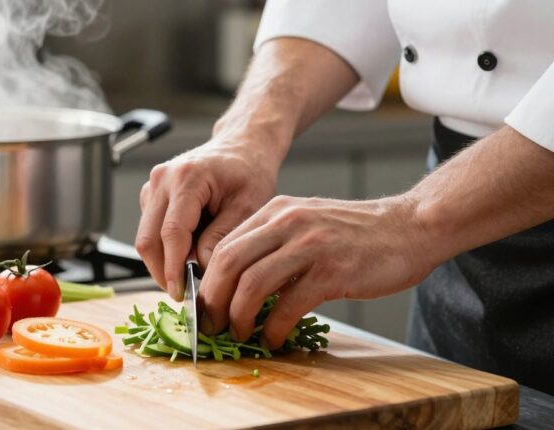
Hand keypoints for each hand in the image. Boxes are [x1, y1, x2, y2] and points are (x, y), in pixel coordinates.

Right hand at [136, 138, 279, 300]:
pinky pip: (150, 230)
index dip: (173, 268)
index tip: (180, 293)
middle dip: (162, 271)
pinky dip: (165, 248)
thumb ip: (222, 238)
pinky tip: (189, 252)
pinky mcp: (151, 195)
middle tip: (184, 294)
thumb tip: (200, 270)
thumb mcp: (248, 207)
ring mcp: (152, 186)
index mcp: (187, 178)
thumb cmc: (250, 172)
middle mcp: (162, 179)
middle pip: (148, 239)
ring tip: (190, 274)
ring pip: (145, 237)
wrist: (242, 146)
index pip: (171, 233)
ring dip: (163, 261)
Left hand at [198, 195, 434, 347]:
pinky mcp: (333, 271)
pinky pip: (289, 305)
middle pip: (228, 263)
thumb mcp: (306, 224)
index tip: (205, 306)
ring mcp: (310, 246)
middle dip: (213, 300)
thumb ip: (273, 245)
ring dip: (238, 316)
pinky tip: (273, 339)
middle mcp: (288, 222)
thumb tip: (239, 284)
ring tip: (239, 334)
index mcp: (276, 211)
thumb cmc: (357, 233)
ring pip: (252, 284)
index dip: (207, 280)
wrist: (410, 227)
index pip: (224, 245)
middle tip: (213, 325)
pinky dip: (273, 328)